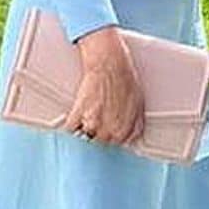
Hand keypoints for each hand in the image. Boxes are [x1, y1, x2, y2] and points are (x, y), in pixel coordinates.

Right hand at [62, 27, 145, 145]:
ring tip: (87, 115)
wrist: (110, 64)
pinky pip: (70, 128)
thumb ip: (135, 126)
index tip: (107, 129)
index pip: (115, 144)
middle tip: (97, 118)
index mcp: (123, 130)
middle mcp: (108, 130)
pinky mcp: (78, 114)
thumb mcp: (139, 106)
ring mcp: (92, 123)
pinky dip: (71, 123)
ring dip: (83, 128)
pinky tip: (76, 115)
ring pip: (84, 137)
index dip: (111, 135)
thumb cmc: (125, 80)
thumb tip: (131, 139)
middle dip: (97, 132)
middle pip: (98, 141)